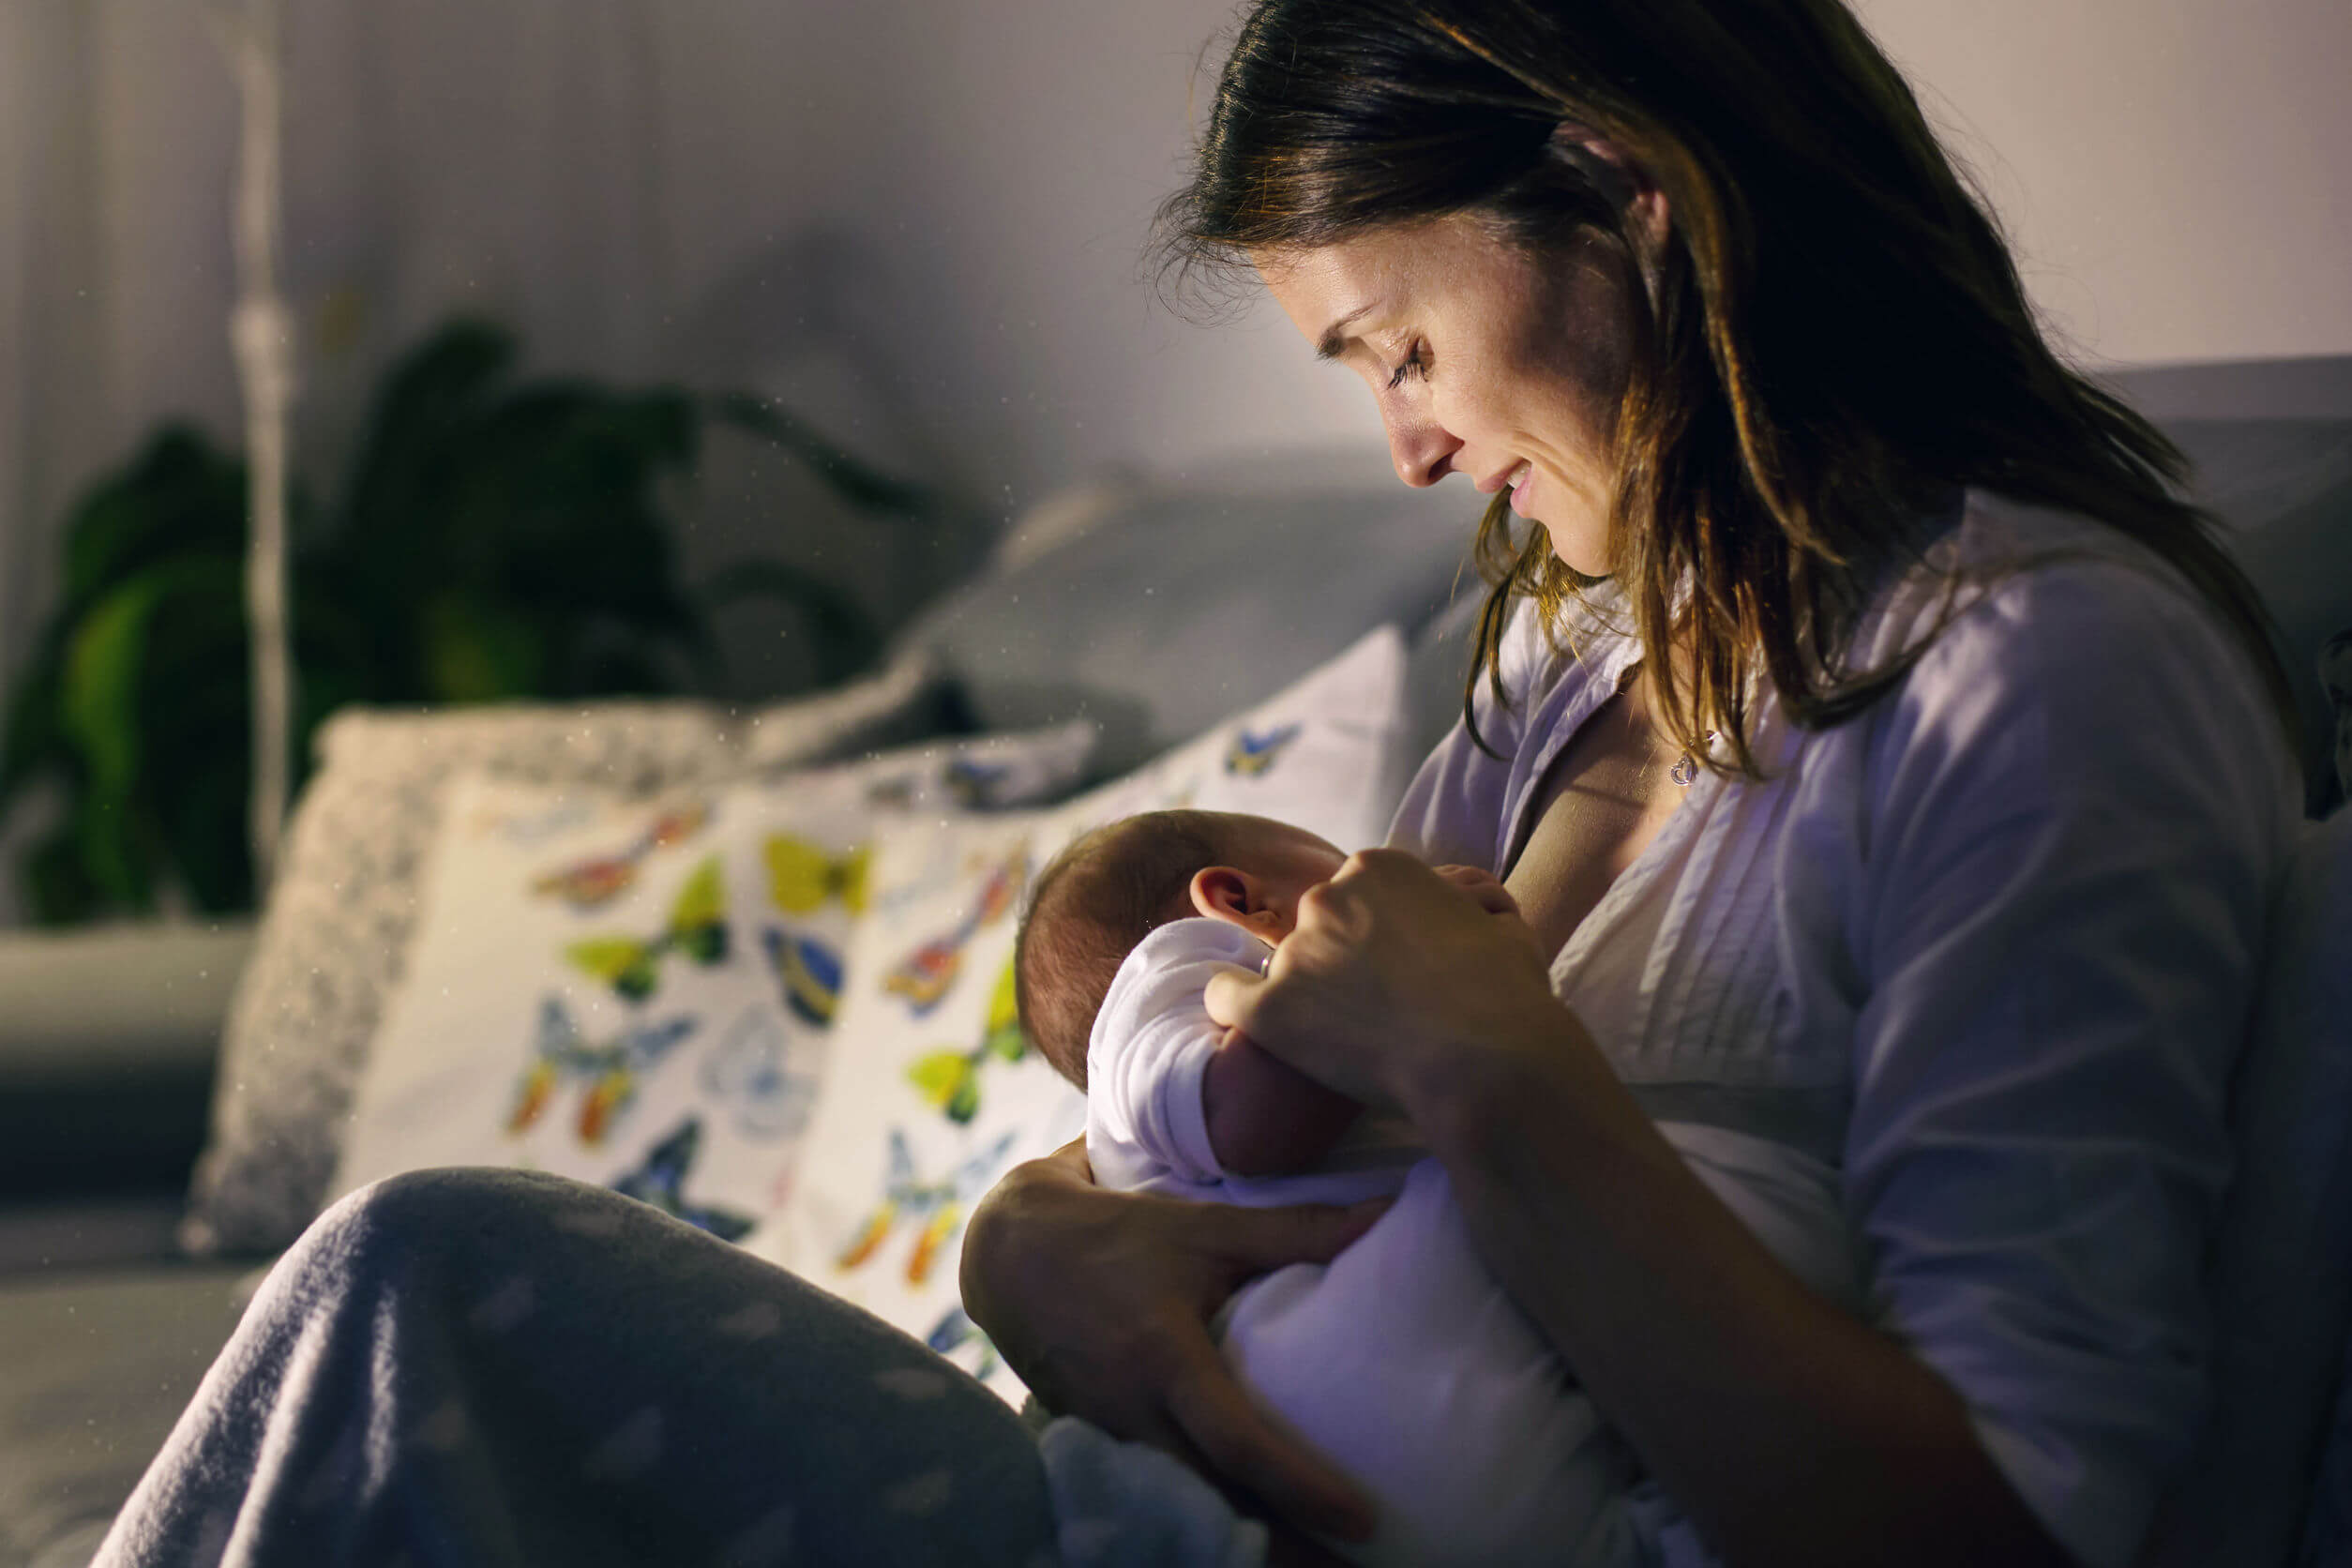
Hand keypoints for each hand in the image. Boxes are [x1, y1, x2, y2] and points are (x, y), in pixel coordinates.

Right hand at [960, 1137, 1388, 1542]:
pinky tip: (1246, 1543)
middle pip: (1214, 1503)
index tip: (1362, 1521)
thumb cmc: (1118, 1236)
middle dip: (1283, 1550)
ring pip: (1183, 1510)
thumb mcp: (1205, 1227)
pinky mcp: (1093, 1447)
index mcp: (1163, 1358)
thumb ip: (1295, 1229)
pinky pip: (1155, 1499)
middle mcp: (1131, 1411)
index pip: (1237, 1441)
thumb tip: (1384, 1212)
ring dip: (1243, 1544)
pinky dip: (1199, 1524)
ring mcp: (1107, 1437)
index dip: (1300, 1486)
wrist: (1010, 1253)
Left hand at [1204, 849, 1558, 1116]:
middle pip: (1319, 927)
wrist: (1486, 1060)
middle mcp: (1327, 896)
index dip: (1378, 937)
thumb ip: (1467, 901)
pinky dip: (1235, 1007)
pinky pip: (1226, 997)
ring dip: (1309, 994)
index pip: (1357, 898)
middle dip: (1342, 960)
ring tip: (1353, 1038)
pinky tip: (1256, 1024)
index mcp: (1379, 866)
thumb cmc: (1507, 994)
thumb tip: (1460, 894)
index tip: (1399, 971)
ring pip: (1284, 966)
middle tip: (1379, 1007)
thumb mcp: (1501, 922)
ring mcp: (1294, 952)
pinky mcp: (1269, 1008)